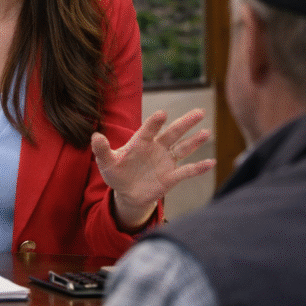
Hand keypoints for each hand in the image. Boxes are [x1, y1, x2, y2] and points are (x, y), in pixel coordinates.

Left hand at [91, 109, 214, 229]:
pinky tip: (211, 162)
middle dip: (185, 123)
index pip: (149, 130)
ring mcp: (165, 161)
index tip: (162, 114)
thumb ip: (102, 150)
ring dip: (195, 142)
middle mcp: (156, 148)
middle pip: (173, 133)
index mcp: (141, 142)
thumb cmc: (116, 173)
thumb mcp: (107, 162)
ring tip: (207, 132)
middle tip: (199, 112)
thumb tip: (94, 136)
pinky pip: (187, 171)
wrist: (127, 192)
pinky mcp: (171, 177)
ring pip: (183, 149)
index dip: (155, 123)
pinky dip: (199, 168)